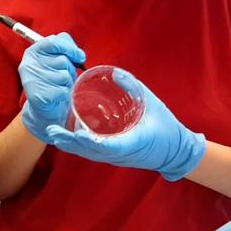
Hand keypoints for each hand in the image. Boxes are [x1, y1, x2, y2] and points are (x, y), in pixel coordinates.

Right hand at [18, 33, 85, 143]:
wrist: (44, 107)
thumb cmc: (53, 79)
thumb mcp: (55, 58)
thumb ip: (65, 47)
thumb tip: (79, 55)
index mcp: (32, 53)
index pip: (53, 42)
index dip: (70, 48)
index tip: (79, 56)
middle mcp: (29, 65)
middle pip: (62, 60)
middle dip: (68, 69)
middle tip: (60, 77)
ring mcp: (32, 81)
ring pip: (65, 76)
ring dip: (67, 82)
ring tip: (58, 86)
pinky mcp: (39, 96)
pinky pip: (64, 90)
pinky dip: (65, 94)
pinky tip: (56, 96)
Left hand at [46, 68, 205, 180]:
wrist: (177, 151)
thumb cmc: (166, 126)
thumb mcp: (152, 103)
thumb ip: (133, 88)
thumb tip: (113, 73)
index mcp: (134, 142)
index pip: (110, 145)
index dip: (93, 141)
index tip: (79, 134)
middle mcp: (122, 153)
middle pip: (92, 151)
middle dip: (71, 142)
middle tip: (53, 130)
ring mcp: (117, 157)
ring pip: (89, 154)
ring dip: (70, 144)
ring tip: (53, 132)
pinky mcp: (115, 157)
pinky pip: (93, 153)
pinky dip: (78, 146)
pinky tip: (65, 137)